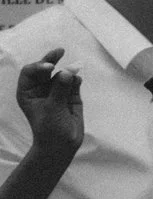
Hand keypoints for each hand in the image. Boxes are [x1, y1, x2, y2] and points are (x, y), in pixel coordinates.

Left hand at [13, 53, 82, 171]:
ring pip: (60, 74)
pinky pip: (73, 81)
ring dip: (67, 71)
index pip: (30, 71)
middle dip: (51, 60)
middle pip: (44, 68)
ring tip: (75, 70)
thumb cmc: (50, 129)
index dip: (39, 66)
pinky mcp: (70, 95)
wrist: (62, 146)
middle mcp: (40, 88)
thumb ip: (60, 88)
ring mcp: (56, 91)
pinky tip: (78, 79)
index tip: (51, 68)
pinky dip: (76, 78)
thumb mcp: (52, 108)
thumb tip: (69, 71)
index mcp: (28, 91)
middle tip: (60, 51)